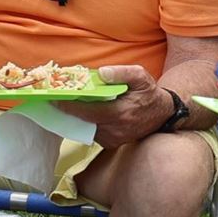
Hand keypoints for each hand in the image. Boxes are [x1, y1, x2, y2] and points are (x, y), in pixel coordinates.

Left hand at [53, 66, 171, 145]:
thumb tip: (101, 73)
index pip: (89, 112)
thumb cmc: (149, 93)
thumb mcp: (140, 76)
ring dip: (76, 117)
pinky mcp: (111, 143)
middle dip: (69, 111)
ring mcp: (113, 139)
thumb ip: (121, 73)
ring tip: (67, 104)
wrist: (162, 115)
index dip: (70, 106)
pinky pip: (92, 133)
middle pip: (83, 122)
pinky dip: (86, 123)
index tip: (55, 99)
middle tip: (57, 99)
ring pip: (86, 129)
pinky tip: (83, 112)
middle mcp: (115, 130)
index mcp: (121, 113)